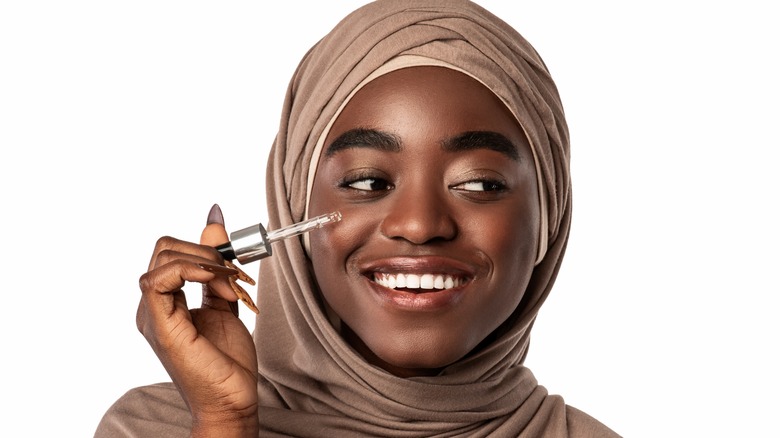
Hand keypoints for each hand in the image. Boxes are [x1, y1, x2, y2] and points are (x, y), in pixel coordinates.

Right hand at [136, 204, 258, 435]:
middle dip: (207, 252)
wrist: (233, 398)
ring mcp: (153, 316)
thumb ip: (216, 268)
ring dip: (207, 261)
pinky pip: (159, 279)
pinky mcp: (160, 325)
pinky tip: (215, 281)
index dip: (206, 249)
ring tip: (232, 285)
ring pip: (164, 257)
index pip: (173, 252)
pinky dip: (191, 269)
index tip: (236, 268)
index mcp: (166, 301)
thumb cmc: (227, 360)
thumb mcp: (226, 300)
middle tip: (235, 275)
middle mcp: (153, 307)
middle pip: (166, 248)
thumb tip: (214, 225)